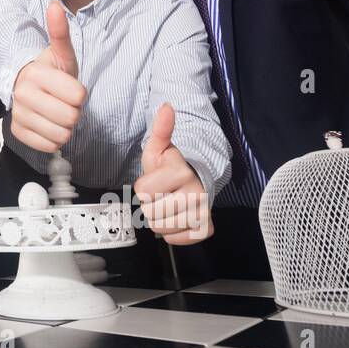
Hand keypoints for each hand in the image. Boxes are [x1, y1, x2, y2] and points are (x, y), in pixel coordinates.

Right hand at [9, 0, 85, 152]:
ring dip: (65, 127)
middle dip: (74, 112)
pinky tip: (48, 125)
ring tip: (57, 113)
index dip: (80, 94)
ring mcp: (18, 115)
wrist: (28, 89)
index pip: (78, 97)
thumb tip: (55, 5)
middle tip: (64, 102)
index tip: (70, 88)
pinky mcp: (18, 133)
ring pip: (61, 135)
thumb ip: (60, 33)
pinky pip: (49, 146)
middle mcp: (23, 94)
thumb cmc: (50, 73)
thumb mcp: (61, 54)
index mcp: (36, 74)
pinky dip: (54, 139)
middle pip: (71, 117)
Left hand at [134, 104, 212, 245]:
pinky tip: (177, 218)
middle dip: (151, 205)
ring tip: (168, 205)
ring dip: (160, 220)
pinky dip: (173, 234)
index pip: (143, 191)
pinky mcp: (205, 228)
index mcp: (181, 172)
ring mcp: (203, 212)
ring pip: (162, 229)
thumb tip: (166, 107)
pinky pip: (179, 240)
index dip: (143, 187)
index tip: (154, 180)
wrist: (194, 181)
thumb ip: (160, 129)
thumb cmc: (171, 167)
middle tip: (161, 194)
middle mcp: (196, 192)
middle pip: (151, 213)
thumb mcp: (159, 148)